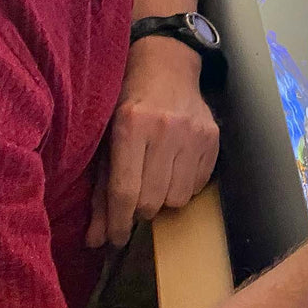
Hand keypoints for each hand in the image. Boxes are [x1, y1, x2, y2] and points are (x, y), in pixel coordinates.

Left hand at [87, 37, 220, 247]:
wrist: (166, 65)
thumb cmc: (126, 102)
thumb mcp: (105, 140)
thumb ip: (100, 192)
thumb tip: (95, 242)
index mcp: (130, 125)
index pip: (125, 191)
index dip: (118, 224)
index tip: (115, 239)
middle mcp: (164, 128)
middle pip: (152, 200)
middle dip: (140, 209)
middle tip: (134, 198)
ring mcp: (193, 132)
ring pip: (177, 199)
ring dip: (163, 199)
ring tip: (155, 179)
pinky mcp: (212, 137)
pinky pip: (198, 186)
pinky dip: (183, 186)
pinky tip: (173, 168)